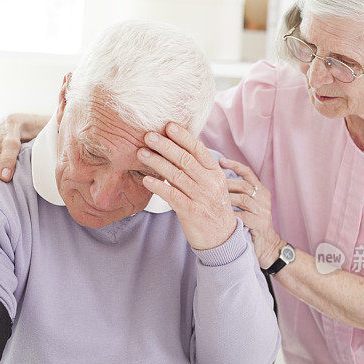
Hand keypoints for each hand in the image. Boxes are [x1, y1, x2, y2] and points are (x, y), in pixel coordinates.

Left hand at [139, 123, 236, 250]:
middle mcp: (210, 183)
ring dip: (157, 162)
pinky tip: (146, 179)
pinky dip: (158, 186)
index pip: (198, 149)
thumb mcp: (210, 184)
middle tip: (148, 135)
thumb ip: (195, 168)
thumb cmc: (211, 207)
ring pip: (176, 175)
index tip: (168, 125)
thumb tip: (174, 149)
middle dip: (165, 145)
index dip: (183, 136)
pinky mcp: (191, 212)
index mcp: (215, 172)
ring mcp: (201, 197)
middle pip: (185, 159)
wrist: (222, 237)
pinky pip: (172, 195)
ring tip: (141, 153)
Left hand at [218, 157, 283, 268]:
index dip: (234, 165)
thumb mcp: (247, 207)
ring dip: (225, 199)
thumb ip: (236, 194)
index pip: (248, 173)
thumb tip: (214, 180)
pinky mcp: (260, 224)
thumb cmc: (251, 225)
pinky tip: (218, 216)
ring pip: (242, 199)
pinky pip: (243, 216)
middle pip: (243, 185)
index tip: (220, 161)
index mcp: (261, 191)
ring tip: (210, 200)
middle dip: (224, 184)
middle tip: (207, 185)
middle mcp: (263, 198)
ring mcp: (263, 211)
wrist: (267, 247)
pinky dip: (229, 215)